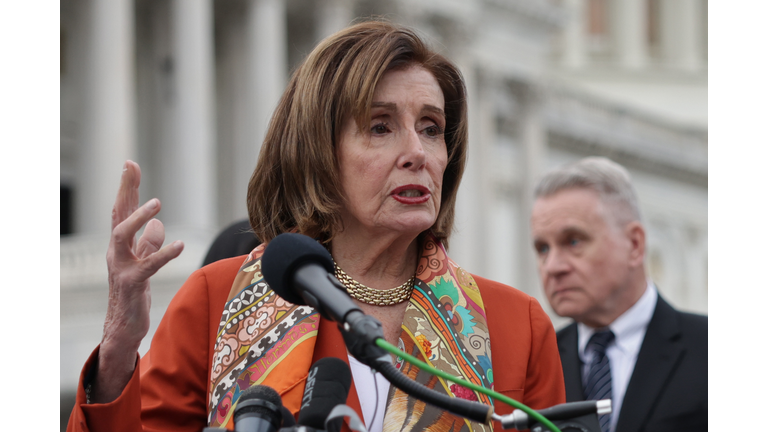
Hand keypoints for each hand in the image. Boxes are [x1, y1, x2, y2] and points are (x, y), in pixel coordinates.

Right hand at [93, 161, 183, 402]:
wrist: (123, 327)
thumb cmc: (133, 294)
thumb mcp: (143, 263)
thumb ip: (148, 244)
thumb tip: (156, 225)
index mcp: (122, 246)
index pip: (122, 210)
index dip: (127, 188)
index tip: (130, 164)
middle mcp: (117, 252)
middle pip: (117, 214)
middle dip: (124, 190)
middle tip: (131, 167)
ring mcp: (121, 268)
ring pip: (121, 236)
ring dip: (137, 218)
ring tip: (156, 204)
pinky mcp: (132, 285)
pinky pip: (147, 266)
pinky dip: (164, 254)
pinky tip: (180, 244)